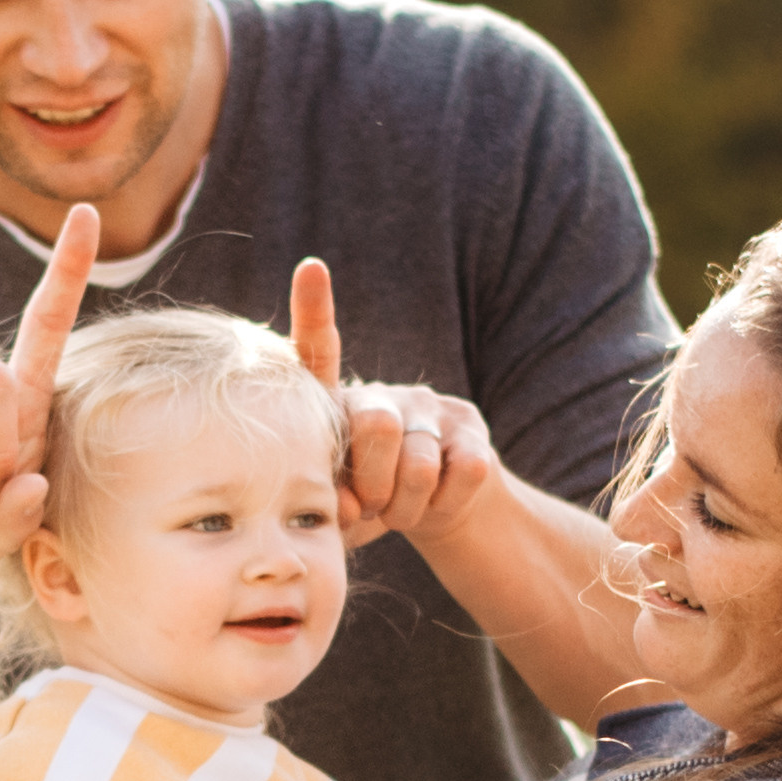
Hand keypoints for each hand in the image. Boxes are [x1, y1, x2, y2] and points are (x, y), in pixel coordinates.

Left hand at [288, 259, 499, 548]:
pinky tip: (437, 504)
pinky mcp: (470, 425)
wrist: (438, 512)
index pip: (320, 351)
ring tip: (401, 512)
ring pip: (421, 466)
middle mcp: (380, 394)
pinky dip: (446, 508)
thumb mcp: (341, 508)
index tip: (311, 268)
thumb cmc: (371, 506)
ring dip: (408, 509)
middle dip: (374, 486)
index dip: (314, 310)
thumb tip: (348, 504)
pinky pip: (463, 474)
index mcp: (335, 408)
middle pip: (377, 426)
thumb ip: (333, 504)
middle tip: (374, 507)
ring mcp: (427, 405)